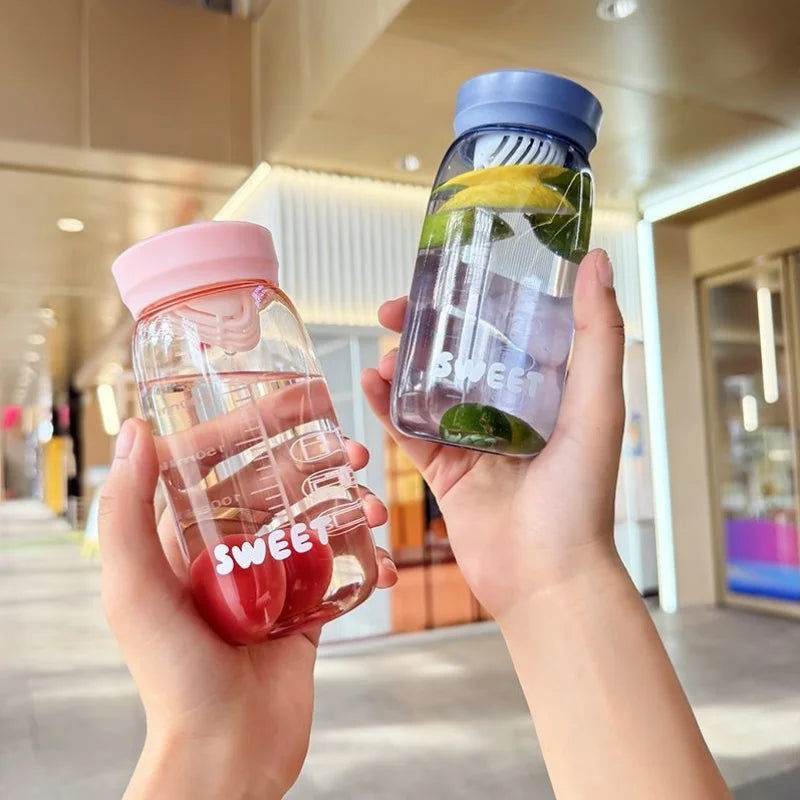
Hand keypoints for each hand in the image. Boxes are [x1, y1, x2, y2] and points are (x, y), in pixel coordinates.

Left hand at [99, 418, 396, 799]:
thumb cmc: (173, 676)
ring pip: (312, 521)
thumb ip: (127, 511)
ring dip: (348, 507)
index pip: (215, 463)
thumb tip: (137, 432)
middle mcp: (226, 552)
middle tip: (354, 454)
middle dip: (315, 463)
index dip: (253, 426)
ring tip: (374, 512)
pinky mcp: (302, 608)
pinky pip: (337, 569)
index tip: (295, 402)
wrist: (228, 751)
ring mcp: (268, 579)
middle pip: (275, 485)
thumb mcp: (134, 589)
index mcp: (183, 540)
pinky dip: (364, 560)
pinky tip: (387, 564)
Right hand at [362, 249, 623, 621]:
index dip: (473, 300)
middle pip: (457, 355)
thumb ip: (597, 334)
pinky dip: (386, 406)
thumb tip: (596, 261)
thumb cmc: (581, 496)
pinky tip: (369, 381)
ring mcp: (472, 442)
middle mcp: (507, 412)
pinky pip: (408, 431)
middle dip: (424, 329)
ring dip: (400, 364)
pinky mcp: (444, 472)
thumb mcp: (597, 405)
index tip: (446, 276)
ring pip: (427, 390)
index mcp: (545, 392)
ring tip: (382, 346)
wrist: (546, 576)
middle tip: (393, 308)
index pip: (505, 329)